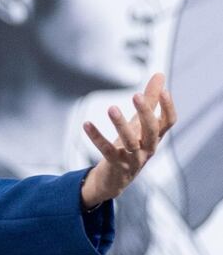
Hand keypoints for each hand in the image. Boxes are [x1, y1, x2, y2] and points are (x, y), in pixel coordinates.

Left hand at [80, 72, 176, 208]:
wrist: (115, 179)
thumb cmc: (131, 146)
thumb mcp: (140, 123)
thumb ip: (149, 101)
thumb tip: (160, 75)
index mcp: (155, 137)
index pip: (169, 122)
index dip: (168, 107)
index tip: (164, 90)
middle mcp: (148, 149)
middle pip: (152, 131)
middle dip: (145, 113)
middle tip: (135, 95)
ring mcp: (133, 159)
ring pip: (131, 142)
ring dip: (121, 125)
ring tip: (111, 108)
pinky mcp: (116, 165)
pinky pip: (107, 151)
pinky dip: (97, 137)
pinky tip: (86, 124)